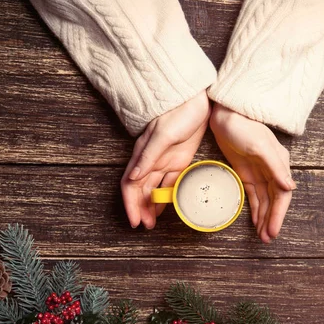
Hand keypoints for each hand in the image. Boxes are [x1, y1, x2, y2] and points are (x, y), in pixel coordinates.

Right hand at [121, 91, 209, 228]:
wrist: (194, 98)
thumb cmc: (177, 112)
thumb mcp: (163, 134)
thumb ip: (149, 156)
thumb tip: (135, 177)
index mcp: (142, 155)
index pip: (130, 184)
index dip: (131, 204)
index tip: (134, 220)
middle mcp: (150, 161)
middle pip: (141, 190)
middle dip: (141, 209)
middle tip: (146, 226)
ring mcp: (164, 161)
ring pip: (154, 189)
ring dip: (152, 205)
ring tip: (153, 222)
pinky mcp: (179, 160)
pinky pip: (171, 182)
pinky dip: (168, 195)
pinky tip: (170, 206)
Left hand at [210, 104, 295, 242]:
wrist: (226, 114)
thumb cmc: (244, 127)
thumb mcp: (260, 146)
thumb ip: (275, 167)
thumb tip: (290, 186)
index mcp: (279, 164)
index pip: (282, 195)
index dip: (278, 214)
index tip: (273, 231)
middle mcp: (272, 170)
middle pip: (274, 201)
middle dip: (272, 220)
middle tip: (267, 239)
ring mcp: (259, 172)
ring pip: (265, 201)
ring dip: (264, 218)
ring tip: (262, 236)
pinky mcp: (246, 173)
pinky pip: (254, 195)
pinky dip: (255, 209)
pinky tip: (255, 221)